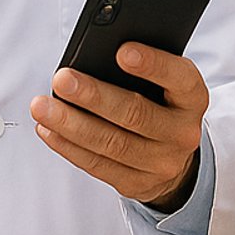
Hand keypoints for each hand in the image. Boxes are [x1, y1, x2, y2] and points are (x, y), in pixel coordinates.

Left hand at [29, 43, 207, 208]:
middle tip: (62, 79)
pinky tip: (48, 129)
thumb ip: (141, 67)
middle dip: (94, 96)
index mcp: (192, 98)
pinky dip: (68, 146)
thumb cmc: (159, 102)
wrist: (173, 154)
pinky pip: (98, 165)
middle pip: (135, 115)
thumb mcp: (163, 81)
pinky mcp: (137, 183)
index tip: (122, 51)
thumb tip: (95, 53)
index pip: (179, 79)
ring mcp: (162, 163)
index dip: (153, 65)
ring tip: (42, 106)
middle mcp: (182, 132)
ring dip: (71, 124)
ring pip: (112, 144)